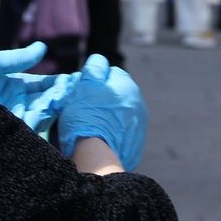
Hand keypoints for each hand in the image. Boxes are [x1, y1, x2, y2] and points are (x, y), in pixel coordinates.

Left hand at [0, 42, 76, 130]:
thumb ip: (18, 59)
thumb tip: (42, 48)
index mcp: (15, 87)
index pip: (43, 86)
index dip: (59, 83)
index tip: (76, 79)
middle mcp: (17, 104)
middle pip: (46, 101)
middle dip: (62, 95)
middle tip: (76, 88)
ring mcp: (13, 118)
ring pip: (41, 114)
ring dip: (55, 105)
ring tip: (67, 96)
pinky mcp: (6, 131)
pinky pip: (28, 129)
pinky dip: (40, 120)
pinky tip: (50, 111)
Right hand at [58, 54, 146, 170]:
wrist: (97, 157)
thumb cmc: (86, 118)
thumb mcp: (85, 85)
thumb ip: (94, 68)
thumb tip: (100, 62)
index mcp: (127, 86)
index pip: (110, 73)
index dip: (93, 81)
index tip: (82, 92)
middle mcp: (138, 104)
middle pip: (115, 96)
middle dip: (102, 100)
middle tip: (84, 111)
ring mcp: (139, 127)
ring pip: (119, 116)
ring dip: (107, 118)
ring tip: (90, 129)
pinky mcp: (135, 146)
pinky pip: (120, 135)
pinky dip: (111, 136)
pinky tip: (99, 142)